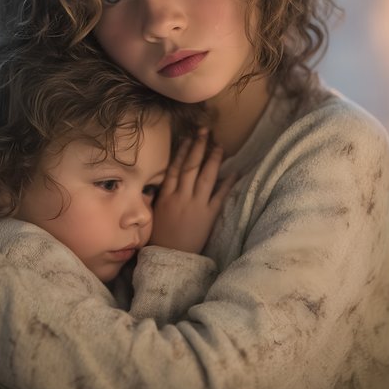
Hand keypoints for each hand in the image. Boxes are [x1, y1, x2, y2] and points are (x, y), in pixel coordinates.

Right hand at [151, 130, 234, 253]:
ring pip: (205, 176)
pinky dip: (228, 184)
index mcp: (165, 196)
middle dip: (198, 146)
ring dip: (213, 159)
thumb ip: (158, 195)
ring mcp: (195, 205)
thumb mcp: (153, 213)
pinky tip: (235, 172)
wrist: (169, 257)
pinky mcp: (208, 216)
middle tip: (205, 131)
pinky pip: (219, 196)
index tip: (188, 137)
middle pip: (190, 166)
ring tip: (219, 145)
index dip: (182, 150)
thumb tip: (162, 180)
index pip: (175, 167)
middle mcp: (181, 197)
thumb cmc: (159, 237)